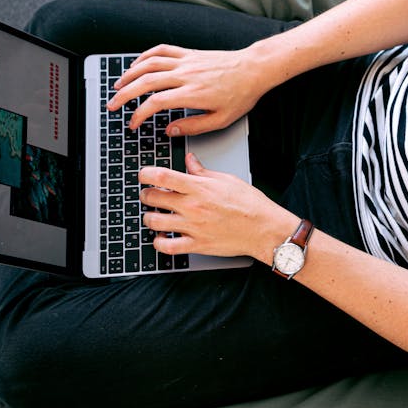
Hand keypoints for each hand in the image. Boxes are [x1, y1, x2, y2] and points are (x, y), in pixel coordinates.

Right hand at [107, 44, 269, 135]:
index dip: (139, 114)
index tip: (133, 123)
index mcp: (192, 93)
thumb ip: (193, 126)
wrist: (254, 69)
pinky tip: (137, 64)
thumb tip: (170, 130)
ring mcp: (186, 61)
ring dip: (129, 74)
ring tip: (118, 85)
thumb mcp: (221, 120)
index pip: (155, 103)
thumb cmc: (241, 94)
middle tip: (113, 105)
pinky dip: (145, 56)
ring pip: (149, 63)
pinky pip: (162, 50)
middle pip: (145, 82)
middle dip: (124, 94)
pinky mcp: (189, 53)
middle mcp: (185, 75)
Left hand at [139, 153, 297, 260]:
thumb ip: (203, 171)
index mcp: (199, 188)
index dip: (146, 173)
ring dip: (149, 217)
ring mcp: (192, 227)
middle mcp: (192, 207)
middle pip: (153, 198)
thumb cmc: (250, 204)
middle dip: (146, 194)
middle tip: (149, 194)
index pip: (162, 177)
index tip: (143, 174)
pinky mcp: (196, 245)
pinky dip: (158, 242)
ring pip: (154, 222)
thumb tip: (190, 160)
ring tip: (154, 215)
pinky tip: (160, 237)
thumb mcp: (226, 179)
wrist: (264, 228)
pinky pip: (167, 247)